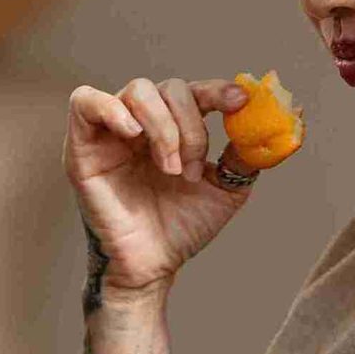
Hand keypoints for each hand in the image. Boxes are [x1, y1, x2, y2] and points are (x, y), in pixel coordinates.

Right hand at [66, 76, 251, 293]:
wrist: (153, 265)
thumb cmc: (182, 228)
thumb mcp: (226, 189)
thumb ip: (244, 155)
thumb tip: (271, 124)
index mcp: (175, 127)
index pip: (195, 91)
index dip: (218, 90)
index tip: (240, 101)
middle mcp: (143, 122)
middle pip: (169, 88)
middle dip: (191, 127)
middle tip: (192, 170)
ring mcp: (111, 131)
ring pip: (137, 90)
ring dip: (163, 127)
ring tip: (170, 169)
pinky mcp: (82, 144)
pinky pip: (86, 101)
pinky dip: (112, 110)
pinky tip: (134, 136)